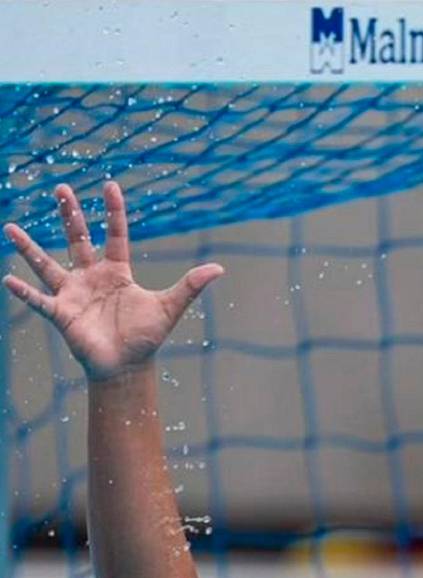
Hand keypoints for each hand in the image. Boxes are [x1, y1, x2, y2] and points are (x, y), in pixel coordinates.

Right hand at [2, 181, 223, 380]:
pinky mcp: (62, 313)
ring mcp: (73, 293)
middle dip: (70, 215)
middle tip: (61, 188)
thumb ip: (189, 287)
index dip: (113, 212)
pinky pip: (39, 300)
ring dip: (29, 248)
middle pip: (78, 239)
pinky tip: (8, 279)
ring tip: (10, 227)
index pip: (115, 235)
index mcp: (117, 272)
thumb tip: (218, 269)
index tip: (109, 184)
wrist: (127, 366)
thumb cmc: (146, 337)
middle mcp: (92, 277)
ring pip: (47, 264)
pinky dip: (25, 292)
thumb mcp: (169, 308)